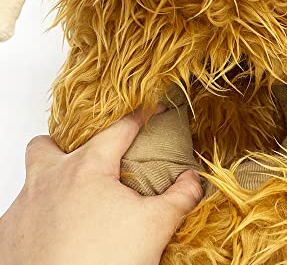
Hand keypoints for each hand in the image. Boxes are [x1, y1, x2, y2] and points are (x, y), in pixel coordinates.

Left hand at [0, 108, 203, 264]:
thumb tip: (193, 180)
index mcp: (87, 167)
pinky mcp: (9, 237)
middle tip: (91, 163)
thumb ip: (180, 196)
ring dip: (51, 180)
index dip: (141, 117)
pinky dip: (40, 214)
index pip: (119, 129)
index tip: (154, 111)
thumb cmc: (103, 260)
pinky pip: (22, 212)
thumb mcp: (155, 225)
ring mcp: (23, 207)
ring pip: (31, 177)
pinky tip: (61, 232)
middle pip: (49, 144)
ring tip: (75, 199)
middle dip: (67, 146)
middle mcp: (49, 179)